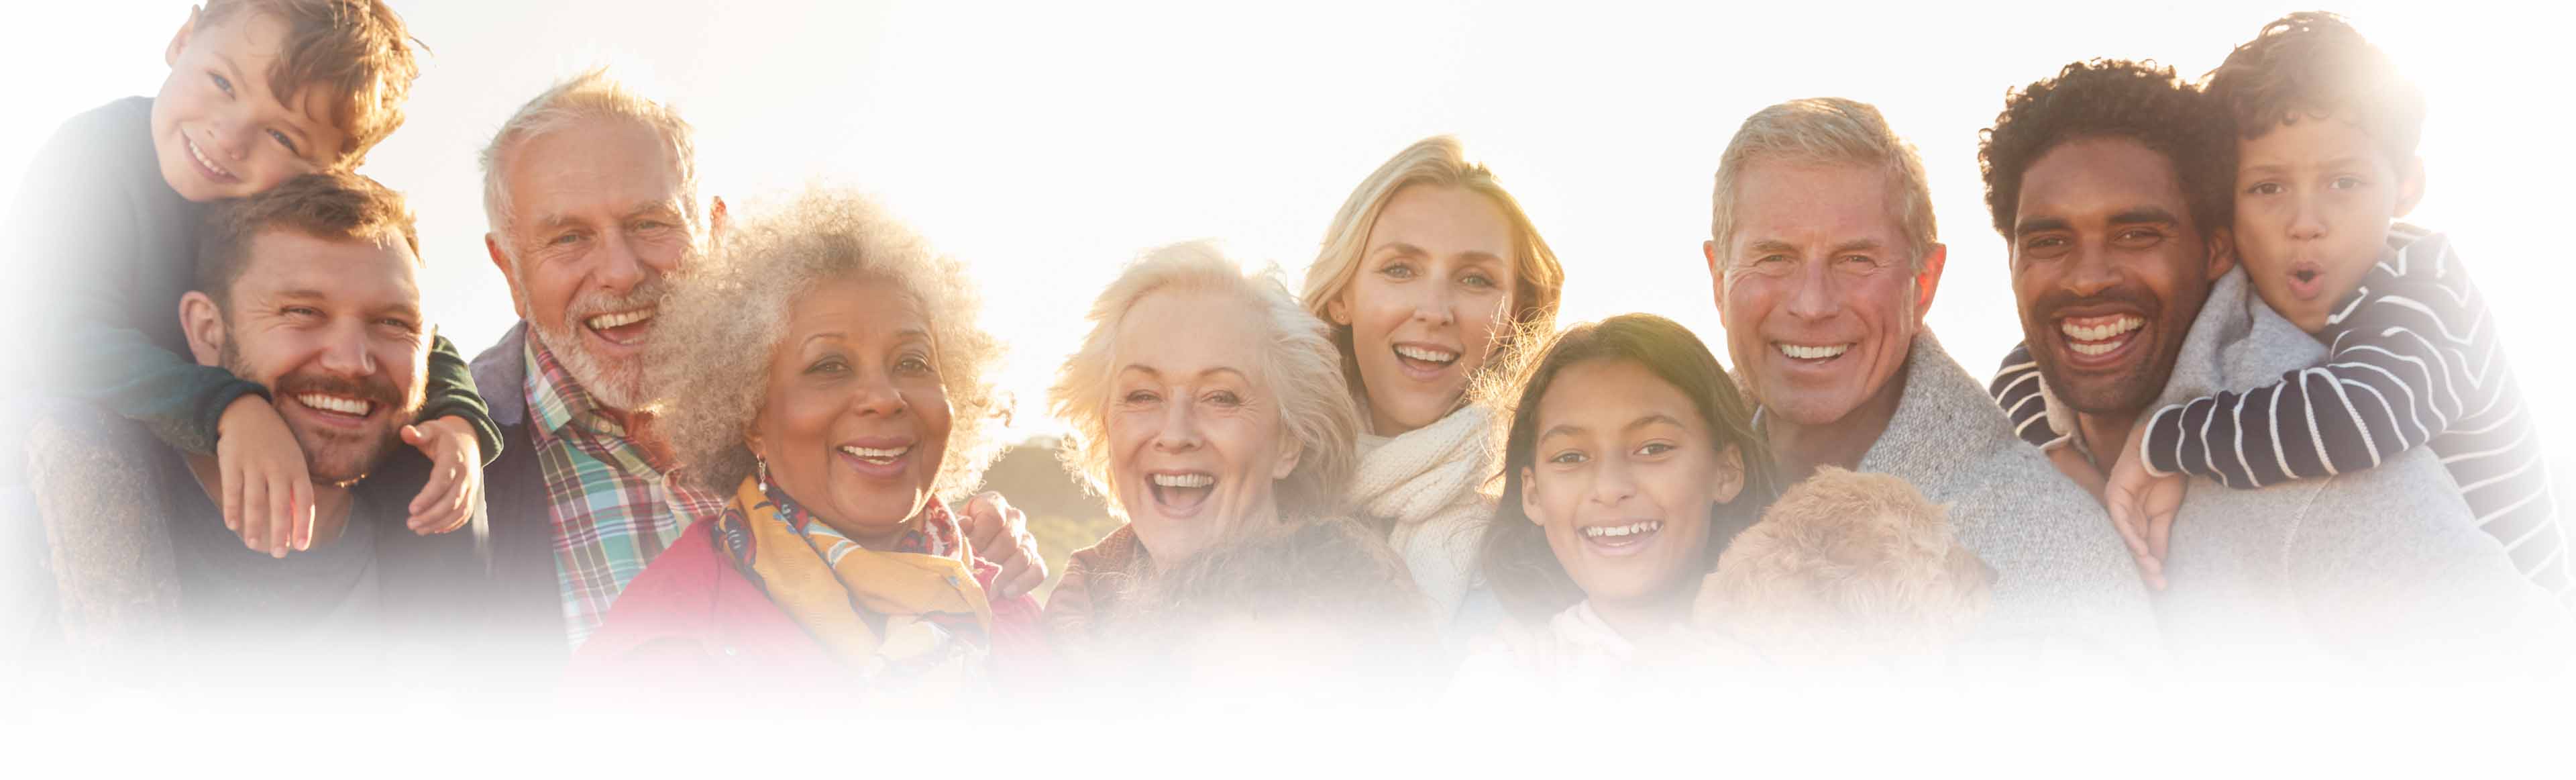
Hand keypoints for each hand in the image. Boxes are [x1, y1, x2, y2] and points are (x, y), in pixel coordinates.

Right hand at [216, 395, 313, 557]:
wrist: (246, 412)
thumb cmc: (274, 443)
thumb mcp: (292, 459)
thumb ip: (294, 486)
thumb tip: (297, 519)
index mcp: (297, 467)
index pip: (305, 501)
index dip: (303, 524)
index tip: (301, 546)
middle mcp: (277, 467)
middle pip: (280, 506)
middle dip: (280, 533)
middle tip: (278, 554)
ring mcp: (254, 464)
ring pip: (255, 501)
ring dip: (254, 526)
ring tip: (254, 544)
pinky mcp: (232, 462)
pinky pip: (233, 489)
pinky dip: (232, 509)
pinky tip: (232, 525)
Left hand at [401, 416, 483, 534]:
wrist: (468, 439)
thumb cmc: (443, 436)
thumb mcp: (431, 429)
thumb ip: (418, 432)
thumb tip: (406, 432)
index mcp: (454, 459)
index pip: (442, 481)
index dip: (428, 497)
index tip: (412, 509)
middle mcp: (465, 475)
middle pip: (452, 500)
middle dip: (432, 515)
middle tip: (411, 524)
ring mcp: (471, 486)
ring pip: (459, 510)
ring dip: (440, 523)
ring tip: (419, 530)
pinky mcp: (472, 493)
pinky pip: (466, 512)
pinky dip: (453, 524)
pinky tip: (437, 530)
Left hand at [962, 491, 1044, 599]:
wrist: (968, 556)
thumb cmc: (957, 540)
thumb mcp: (951, 530)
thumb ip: (956, 528)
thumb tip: (966, 525)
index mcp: (993, 503)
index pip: (993, 518)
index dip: (980, 538)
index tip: (966, 555)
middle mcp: (1014, 518)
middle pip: (1009, 538)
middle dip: (990, 562)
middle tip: (975, 578)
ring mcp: (1028, 539)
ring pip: (1024, 555)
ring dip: (1004, 576)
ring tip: (987, 590)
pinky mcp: (1036, 560)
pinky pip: (1038, 571)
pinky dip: (1023, 583)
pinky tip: (1006, 592)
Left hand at [2105, 424, 2184, 590]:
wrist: (2164, 446)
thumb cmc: (2166, 475)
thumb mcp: (2166, 513)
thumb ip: (2160, 535)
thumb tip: (2159, 561)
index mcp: (2135, 519)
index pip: (2140, 547)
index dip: (2151, 565)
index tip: (2163, 583)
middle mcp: (2124, 515)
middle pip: (2131, 546)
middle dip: (2145, 566)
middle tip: (2159, 585)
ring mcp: (2117, 504)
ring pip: (2126, 536)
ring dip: (2140, 555)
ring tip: (2153, 570)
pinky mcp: (2115, 494)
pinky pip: (2121, 520)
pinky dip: (2131, 535)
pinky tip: (2141, 549)